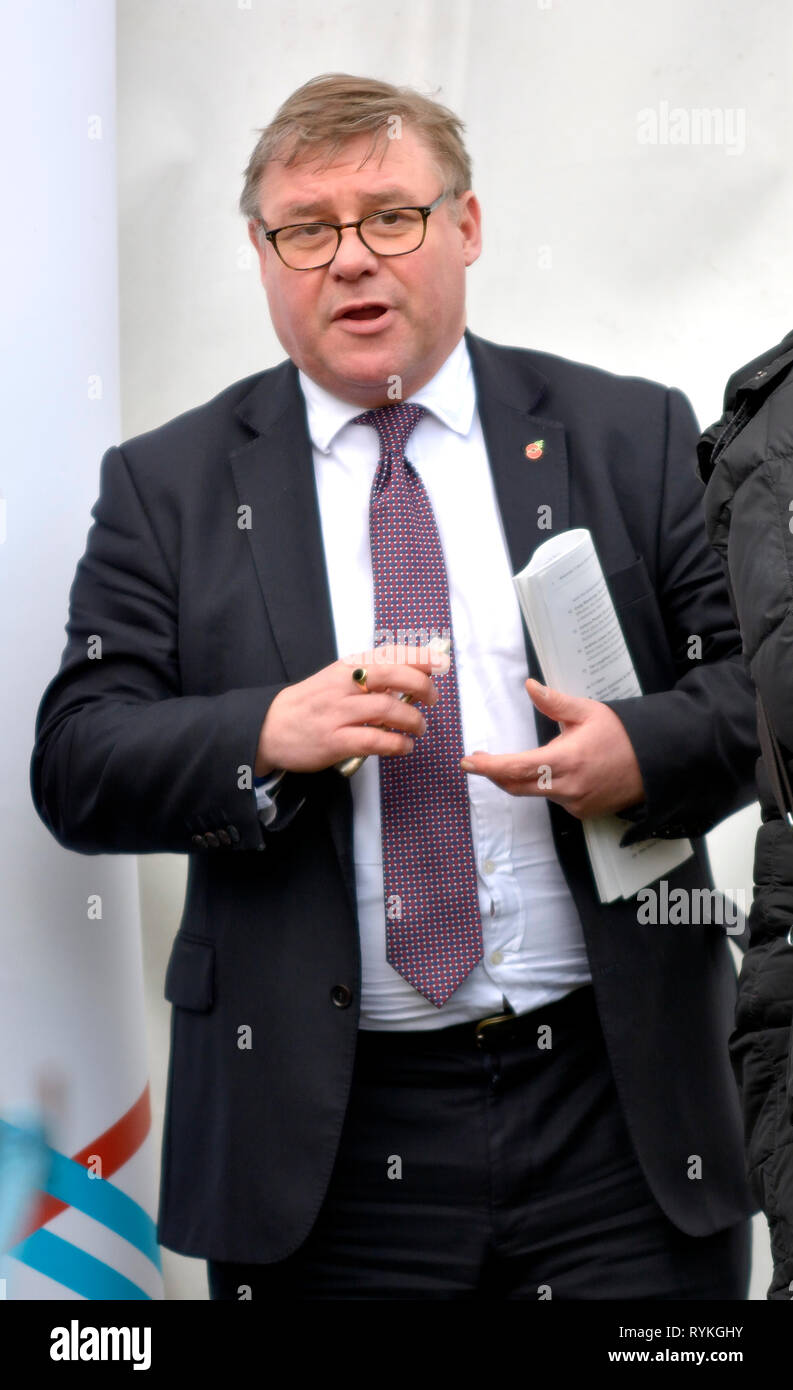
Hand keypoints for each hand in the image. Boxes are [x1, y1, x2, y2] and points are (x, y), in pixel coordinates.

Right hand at [255, 644, 447, 775]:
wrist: (268, 727)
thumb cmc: (310, 704)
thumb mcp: (337, 680)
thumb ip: (370, 679)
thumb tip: (412, 679)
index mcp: (347, 667)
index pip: (389, 653)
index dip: (420, 657)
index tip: (442, 663)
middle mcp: (343, 685)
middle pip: (393, 676)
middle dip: (423, 686)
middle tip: (433, 700)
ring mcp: (337, 713)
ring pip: (387, 709)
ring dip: (413, 720)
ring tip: (420, 728)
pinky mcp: (333, 740)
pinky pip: (373, 740)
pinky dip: (396, 743)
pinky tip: (404, 746)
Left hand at [460, 678, 645, 818]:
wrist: (656, 763)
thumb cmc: (622, 734)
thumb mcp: (588, 712)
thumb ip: (554, 702)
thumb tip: (530, 686)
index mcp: (566, 760)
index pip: (515, 768)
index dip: (488, 767)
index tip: (468, 763)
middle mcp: (568, 787)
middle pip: (517, 786)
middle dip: (495, 773)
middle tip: (481, 760)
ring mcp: (575, 803)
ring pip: (536, 792)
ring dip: (526, 777)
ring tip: (537, 756)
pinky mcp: (583, 813)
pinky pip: (555, 799)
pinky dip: (549, 785)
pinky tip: (564, 771)